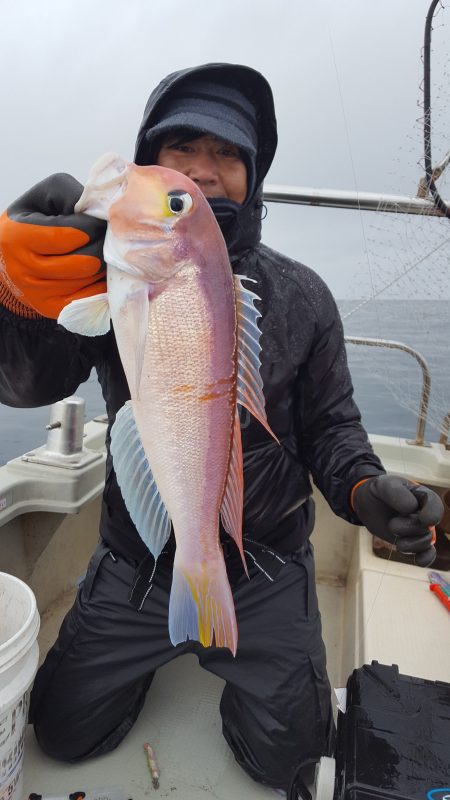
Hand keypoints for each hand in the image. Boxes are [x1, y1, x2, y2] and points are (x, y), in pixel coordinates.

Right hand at [0, 173, 105, 318]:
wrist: (9, 257)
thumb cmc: (33, 220)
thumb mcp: (45, 196)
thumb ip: (72, 195)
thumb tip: (100, 213)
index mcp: (18, 236)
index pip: (76, 234)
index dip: (94, 226)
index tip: (95, 221)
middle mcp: (23, 269)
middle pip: (88, 261)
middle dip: (102, 247)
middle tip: (103, 239)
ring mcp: (37, 293)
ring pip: (91, 280)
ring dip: (103, 266)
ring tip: (99, 253)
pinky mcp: (51, 309)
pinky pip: (90, 299)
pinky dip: (100, 285)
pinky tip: (97, 273)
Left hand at [352, 474, 442, 566]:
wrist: (367, 503)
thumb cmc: (379, 492)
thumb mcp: (383, 486)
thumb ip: (396, 492)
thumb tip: (412, 508)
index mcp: (422, 496)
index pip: (435, 505)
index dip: (432, 514)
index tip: (423, 519)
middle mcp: (424, 513)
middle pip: (426, 528)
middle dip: (408, 529)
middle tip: (392, 524)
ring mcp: (419, 529)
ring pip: (425, 542)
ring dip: (409, 544)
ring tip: (395, 540)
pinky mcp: (413, 542)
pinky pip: (426, 553)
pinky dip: (425, 559)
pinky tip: (418, 561)